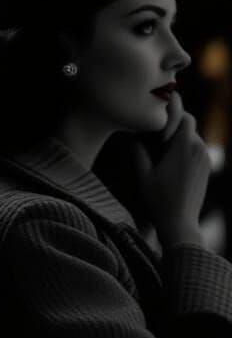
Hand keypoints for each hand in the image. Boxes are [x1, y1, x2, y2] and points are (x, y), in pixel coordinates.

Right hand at [131, 93, 209, 246]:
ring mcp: (205, 159)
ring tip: (158, 146)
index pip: (183, 116)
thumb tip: (132, 134)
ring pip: (192, 136)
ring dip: (177, 137)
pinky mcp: (206, 168)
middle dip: (172, 124)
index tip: (154, 125)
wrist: (180, 223)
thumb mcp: (143, 174)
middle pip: (188, 125)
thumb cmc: (159, 199)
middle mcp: (199, 150)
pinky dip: (183, 147)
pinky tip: (168, 158)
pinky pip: (196, 148)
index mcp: (184, 147)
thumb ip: (138, 151)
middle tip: (153, 133)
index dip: (170, 114)